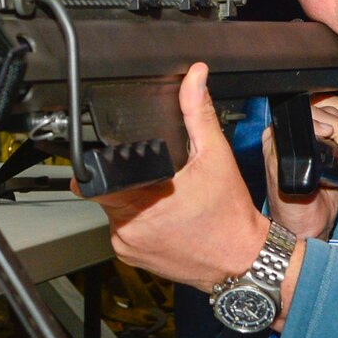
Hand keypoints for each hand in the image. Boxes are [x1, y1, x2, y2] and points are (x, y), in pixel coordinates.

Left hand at [85, 63, 270, 291]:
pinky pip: (124, 232)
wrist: (242, 259)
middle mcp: (128, 229)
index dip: (99, 167)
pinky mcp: (132, 258)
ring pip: (114, 212)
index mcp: (141, 201)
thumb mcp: (215, 155)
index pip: (95, 180)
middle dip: (125, 181)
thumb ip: (197, 113)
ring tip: (161, 198)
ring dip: (130, 201)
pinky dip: (137, 222)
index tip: (113, 161)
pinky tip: (162, 217)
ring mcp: (128, 247)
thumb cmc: (229, 214)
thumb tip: (193, 78)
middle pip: (106, 193)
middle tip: (155, 179)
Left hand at [263, 93, 337, 241]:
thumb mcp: (281, 178)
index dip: (323, 118)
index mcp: (280, 136)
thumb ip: (287, 151)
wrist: (309, 226)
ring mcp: (319, 137)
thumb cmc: (291, 207)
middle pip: (328, 111)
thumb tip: (312, 129)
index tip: (330, 134)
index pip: (305, 111)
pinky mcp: (335, 147)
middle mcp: (298, 133)